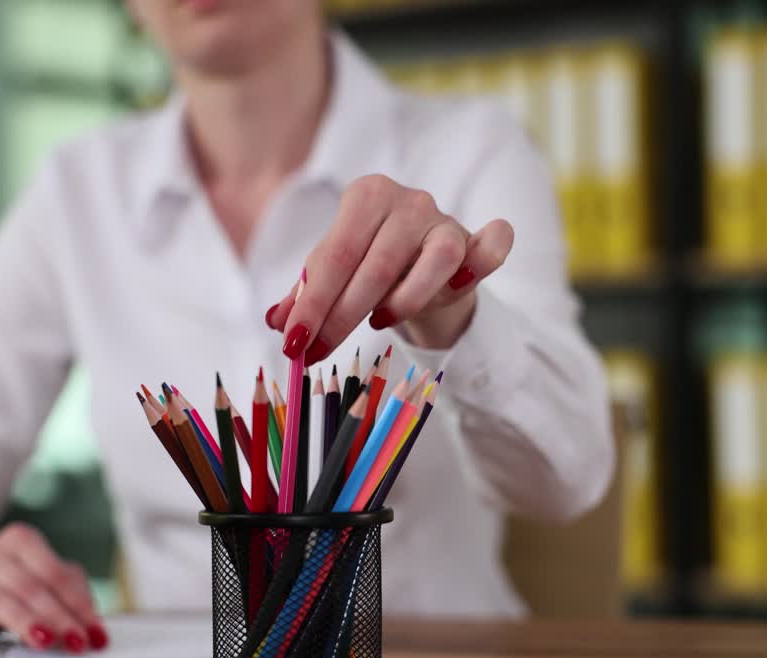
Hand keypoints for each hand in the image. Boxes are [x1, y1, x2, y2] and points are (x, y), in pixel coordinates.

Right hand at [0, 523, 107, 653]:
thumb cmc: (6, 576)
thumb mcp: (35, 569)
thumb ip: (65, 588)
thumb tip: (91, 622)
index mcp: (22, 542)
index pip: (55, 573)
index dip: (79, 603)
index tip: (96, 632)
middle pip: (31, 588)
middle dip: (58, 617)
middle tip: (78, 642)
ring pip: (0, 601)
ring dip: (25, 622)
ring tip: (45, 641)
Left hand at [264, 174, 513, 362]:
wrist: (425, 265)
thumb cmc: (371, 265)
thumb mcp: (336, 275)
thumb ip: (307, 294)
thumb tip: (276, 322)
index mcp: (366, 197)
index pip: (333, 255)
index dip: (311, 304)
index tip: (293, 344)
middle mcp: (408, 201)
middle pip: (375, 264)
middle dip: (342, 316)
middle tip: (318, 353)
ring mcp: (445, 220)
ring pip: (432, 262)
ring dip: (403, 301)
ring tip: (379, 323)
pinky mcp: (475, 242)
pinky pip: (491, 247)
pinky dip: (484, 260)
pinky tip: (461, 284)